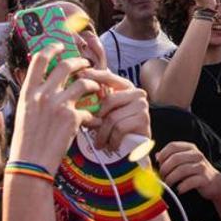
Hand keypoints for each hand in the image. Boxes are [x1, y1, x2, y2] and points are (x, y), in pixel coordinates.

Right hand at [10, 44, 97, 173]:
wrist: (31, 163)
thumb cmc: (25, 142)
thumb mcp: (24, 113)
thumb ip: (35, 97)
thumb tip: (45, 85)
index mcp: (28, 92)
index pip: (39, 60)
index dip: (52, 48)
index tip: (60, 46)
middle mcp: (43, 95)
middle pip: (66, 66)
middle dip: (80, 62)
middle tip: (86, 64)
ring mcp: (58, 105)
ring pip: (83, 83)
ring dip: (93, 84)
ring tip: (96, 88)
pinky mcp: (72, 118)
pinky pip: (88, 110)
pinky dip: (93, 116)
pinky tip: (94, 122)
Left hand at [74, 32, 151, 152]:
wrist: (137, 145)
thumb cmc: (118, 126)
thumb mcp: (107, 111)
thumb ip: (98, 99)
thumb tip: (76, 86)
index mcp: (127, 86)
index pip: (109, 77)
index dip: (94, 75)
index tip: (80, 75)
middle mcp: (137, 93)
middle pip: (109, 100)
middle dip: (97, 118)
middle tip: (90, 128)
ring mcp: (142, 106)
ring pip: (112, 118)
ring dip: (103, 134)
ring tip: (100, 142)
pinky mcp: (143, 120)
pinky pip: (119, 129)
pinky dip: (112, 140)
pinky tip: (111, 145)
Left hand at [156, 141, 220, 199]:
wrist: (215, 183)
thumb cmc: (195, 171)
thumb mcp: (185, 161)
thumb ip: (171, 157)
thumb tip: (157, 156)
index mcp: (190, 148)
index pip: (172, 146)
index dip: (162, 155)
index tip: (158, 164)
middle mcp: (197, 155)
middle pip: (175, 158)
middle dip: (165, 169)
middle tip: (162, 177)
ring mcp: (202, 166)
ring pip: (181, 170)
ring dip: (171, 179)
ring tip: (168, 184)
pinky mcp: (205, 178)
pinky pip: (189, 182)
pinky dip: (181, 187)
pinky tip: (179, 190)